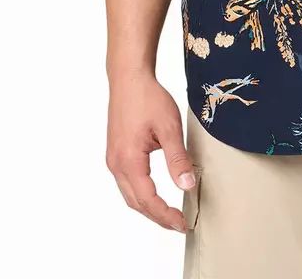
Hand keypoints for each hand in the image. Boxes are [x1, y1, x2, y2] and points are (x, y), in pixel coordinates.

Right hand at [106, 71, 197, 231]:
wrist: (129, 78)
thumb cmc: (148, 98)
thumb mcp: (169, 127)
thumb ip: (178, 158)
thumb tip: (187, 185)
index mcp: (129, 161)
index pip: (148, 200)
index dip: (165, 215)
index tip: (182, 223)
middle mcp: (116, 164)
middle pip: (136, 203)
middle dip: (157, 217)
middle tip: (178, 223)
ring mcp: (113, 159)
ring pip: (129, 195)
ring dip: (148, 207)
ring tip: (168, 213)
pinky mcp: (116, 153)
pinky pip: (126, 183)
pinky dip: (140, 194)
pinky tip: (154, 193)